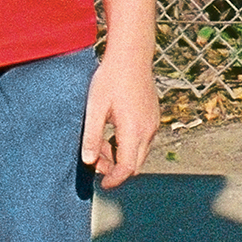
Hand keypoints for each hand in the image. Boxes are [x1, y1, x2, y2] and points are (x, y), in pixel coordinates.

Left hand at [81, 50, 160, 188]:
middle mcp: (148, 130)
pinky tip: (112, 131)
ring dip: (121, 155)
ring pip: (139, 153)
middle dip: (115, 168)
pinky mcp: (153, 117)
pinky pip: (142, 141)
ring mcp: (153, 124)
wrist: (131, 56)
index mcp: (133, 130)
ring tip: (100, 140)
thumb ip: (91, 136)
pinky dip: (128, 144)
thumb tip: (88, 161)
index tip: (102, 185)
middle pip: (134, 165)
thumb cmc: (110, 79)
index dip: (114, 179)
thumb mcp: (95, 107)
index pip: (127, 168)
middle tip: (95, 159)